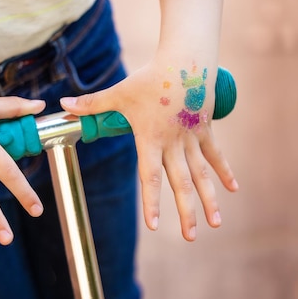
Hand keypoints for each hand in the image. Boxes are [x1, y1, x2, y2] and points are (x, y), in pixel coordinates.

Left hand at [61, 59, 237, 240]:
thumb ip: (93, 104)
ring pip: (202, 174)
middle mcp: (174, 144)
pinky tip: (234, 190)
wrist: (184, 60)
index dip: (152, 202)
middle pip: (181, 183)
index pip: (150, 176)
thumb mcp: (119, 92)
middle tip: (191, 238)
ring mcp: (193, 138)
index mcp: (152, 139)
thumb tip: (63, 105)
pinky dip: (225, 172)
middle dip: (187, 211)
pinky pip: (216, 155)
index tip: (154, 226)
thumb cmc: (150, 78)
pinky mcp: (206, 130)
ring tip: (216, 224)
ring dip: (210, 199)